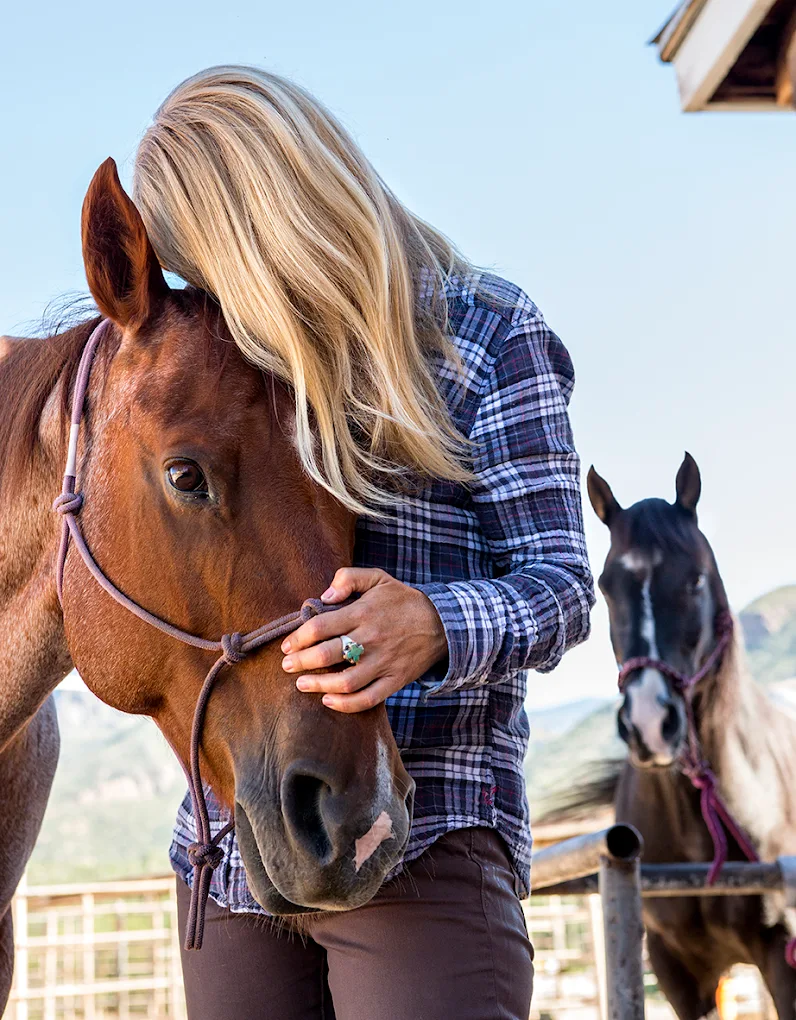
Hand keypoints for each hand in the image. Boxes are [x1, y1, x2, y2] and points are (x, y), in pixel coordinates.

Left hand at [280, 568, 447, 712]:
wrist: (442, 623)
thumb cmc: (402, 600)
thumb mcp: (378, 577)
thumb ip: (348, 578)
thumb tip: (323, 595)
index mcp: (363, 612)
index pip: (321, 627)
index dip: (298, 638)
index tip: (287, 645)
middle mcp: (371, 638)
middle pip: (328, 654)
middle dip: (301, 662)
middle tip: (286, 666)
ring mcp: (384, 662)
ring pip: (345, 681)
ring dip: (318, 685)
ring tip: (302, 684)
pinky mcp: (394, 680)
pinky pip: (368, 698)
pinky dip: (346, 704)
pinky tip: (328, 700)